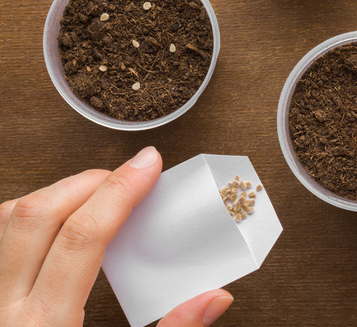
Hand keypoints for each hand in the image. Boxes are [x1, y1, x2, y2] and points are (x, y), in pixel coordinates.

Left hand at [0, 147, 232, 325]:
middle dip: (87, 182)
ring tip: (91, 192)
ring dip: (52, 195)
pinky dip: (22, 217)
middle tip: (126, 175)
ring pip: (3, 220)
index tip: (147, 165)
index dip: (119, 192)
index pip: (81, 238)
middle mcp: (3, 312)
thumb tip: (213, 298)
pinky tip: (47, 221)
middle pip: (37, 216)